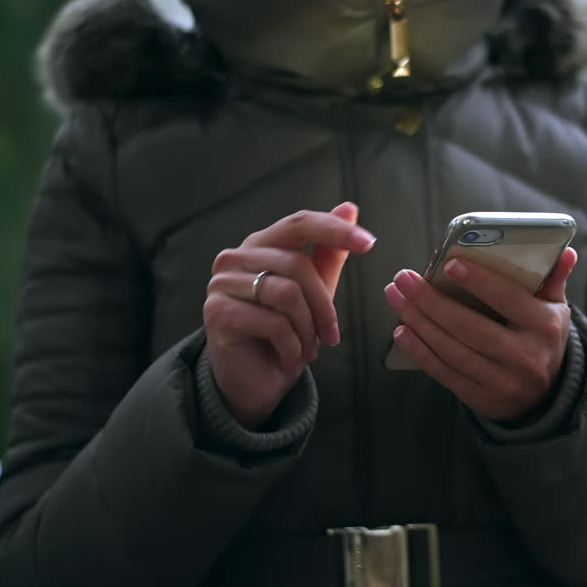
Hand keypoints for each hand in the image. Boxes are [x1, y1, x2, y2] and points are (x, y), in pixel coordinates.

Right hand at [204, 203, 375, 428]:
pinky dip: (292, 345)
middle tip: (332, 336)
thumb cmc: (284, 331)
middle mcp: (235, 258)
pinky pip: (273, 323)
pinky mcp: (217, 314)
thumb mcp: (314, 290)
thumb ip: (328, 252)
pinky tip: (289, 356)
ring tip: (309, 348)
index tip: (369, 243)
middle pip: (297, 264)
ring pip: (287, 294)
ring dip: (308, 330)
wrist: (254, 379)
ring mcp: (222, 284)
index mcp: (261, 244)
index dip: (335, 230)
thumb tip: (349, 208)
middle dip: (324, 305)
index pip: (300, 223)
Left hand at [385, 248, 578, 421]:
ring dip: (419, 323)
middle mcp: (525, 356)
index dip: (478, 282)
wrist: (546, 396)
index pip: (508, 299)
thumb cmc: (542, 338)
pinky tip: (401, 331)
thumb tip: (565, 250)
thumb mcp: (555, 309)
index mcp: (545, 326)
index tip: (449, 263)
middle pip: (471, 327)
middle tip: (403, 278)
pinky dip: (420, 352)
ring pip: (453, 351)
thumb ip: (554, 279)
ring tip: (396, 298)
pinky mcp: (481, 398)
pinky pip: (445, 373)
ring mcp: (502, 381)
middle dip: (432, 302)